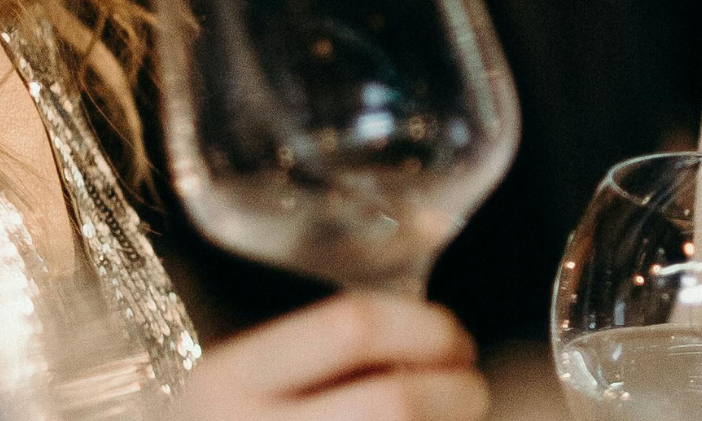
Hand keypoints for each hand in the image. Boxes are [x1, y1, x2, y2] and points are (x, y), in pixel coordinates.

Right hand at [165, 293, 489, 420]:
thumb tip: (430, 294)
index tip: (455, 338)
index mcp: (230, 377)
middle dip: (456, 392)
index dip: (426, 327)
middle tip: (471, 389)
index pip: (351, 326)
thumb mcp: (244, 379)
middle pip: (392, 403)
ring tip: (453, 416)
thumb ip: (319, 347)